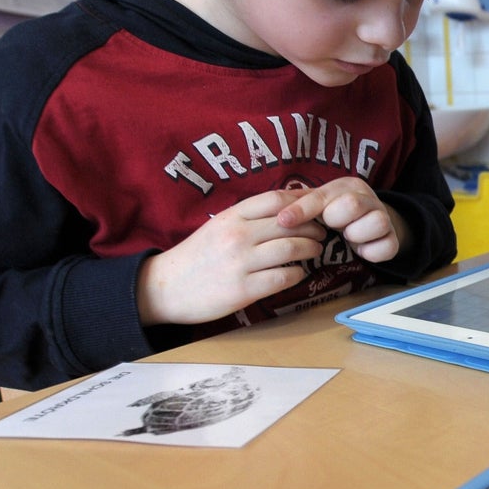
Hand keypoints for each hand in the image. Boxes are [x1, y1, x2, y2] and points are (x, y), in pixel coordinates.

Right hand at [137, 190, 327, 325]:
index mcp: (231, 216)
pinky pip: (283, 277)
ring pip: (291, 249)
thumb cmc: (198, 255)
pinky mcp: (243, 289)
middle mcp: (237, 236)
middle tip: (323, 231)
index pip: (276, 199)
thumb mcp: (219, 226)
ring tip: (316, 250)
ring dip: (311, 249)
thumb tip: (289, 206)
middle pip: (290, 224)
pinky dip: (298, 274)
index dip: (303, 201)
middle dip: (314, 227)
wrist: (166, 287)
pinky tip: (299, 273)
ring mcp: (240, 263)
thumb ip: (249, 216)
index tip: (317, 206)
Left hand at [275, 176, 407, 264]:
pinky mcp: (393, 240)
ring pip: (376, 222)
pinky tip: (363, 250)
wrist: (371, 224)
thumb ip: (298, 204)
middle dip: (337, 219)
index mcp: (348, 186)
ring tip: (349, 238)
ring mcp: (384, 218)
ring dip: (357, 235)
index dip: (303, 209)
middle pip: (352, 204)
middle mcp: (369, 198)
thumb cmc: (337, 214)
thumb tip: (277, 214)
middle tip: (334, 227)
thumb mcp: (319, 205)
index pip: (323, 195)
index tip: (284, 221)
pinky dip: (371, 252)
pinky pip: (386, 247)